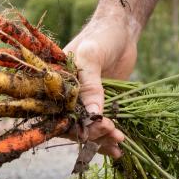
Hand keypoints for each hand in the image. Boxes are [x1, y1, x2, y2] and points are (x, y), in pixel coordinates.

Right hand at [63, 12, 136, 158]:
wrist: (122, 30)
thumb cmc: (101, 36)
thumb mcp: (91, 55)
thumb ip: (90, 84)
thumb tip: (93, 113)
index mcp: (56, 84)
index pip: (58, 113)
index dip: (76, 125)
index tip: (98, 126)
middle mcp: (66, 95)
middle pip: (73, 125)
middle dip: (92, 133)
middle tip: (112, 131)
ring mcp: (84, 101)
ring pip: (87, 128)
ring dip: (102, 138)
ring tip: (120, 141)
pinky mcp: (99, 104)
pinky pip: (99, 124)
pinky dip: (107, 137)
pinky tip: (118, 148)